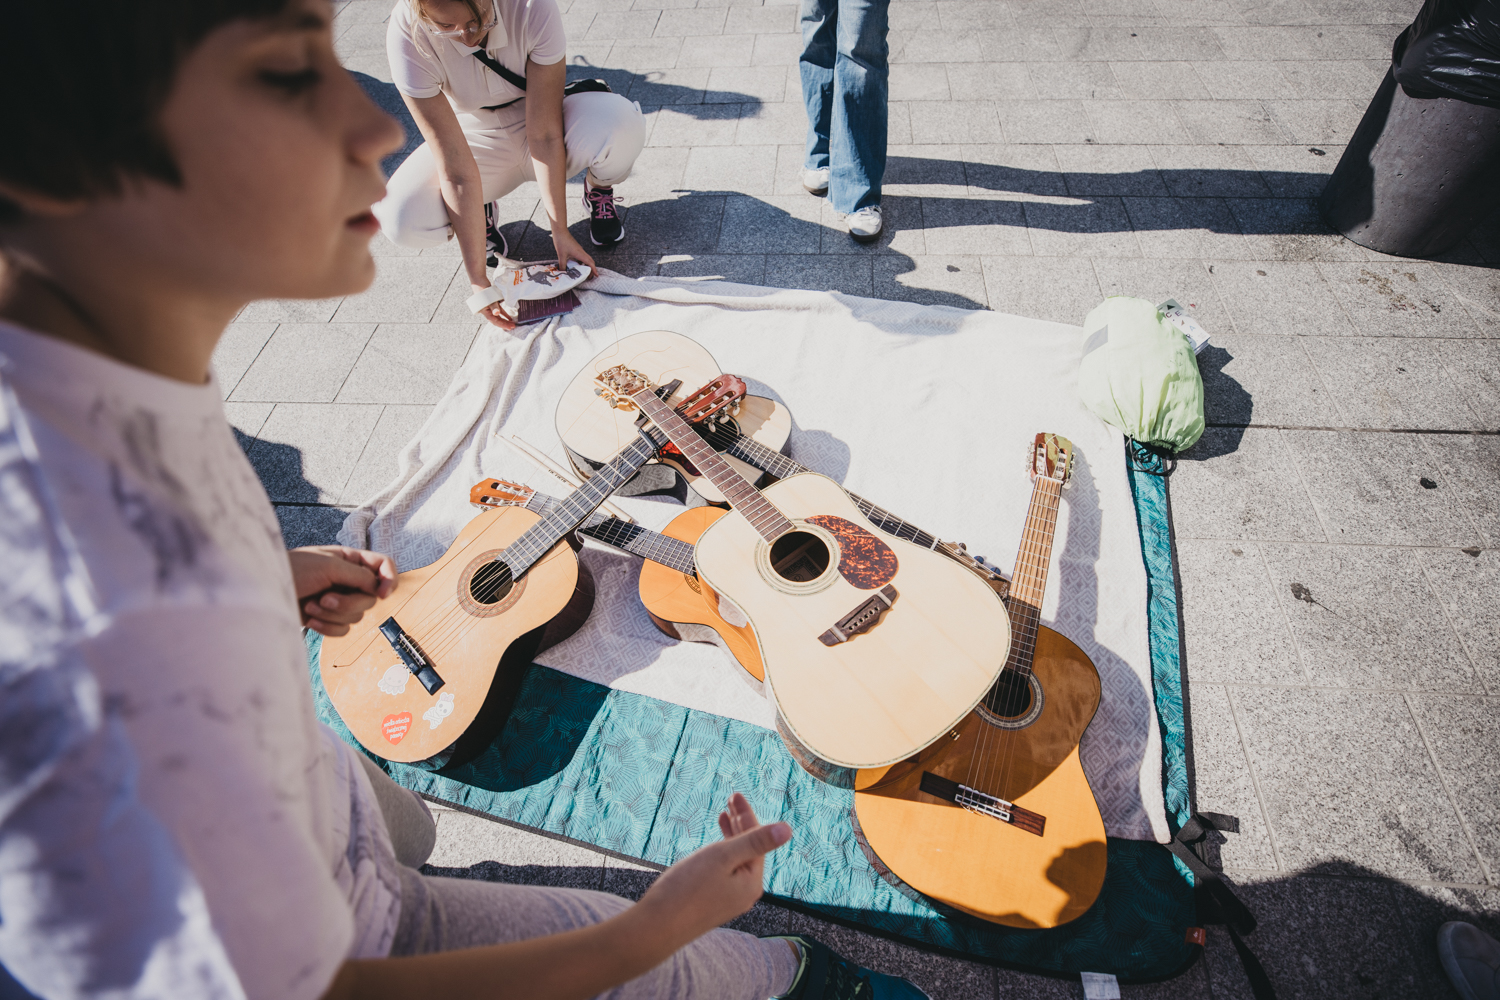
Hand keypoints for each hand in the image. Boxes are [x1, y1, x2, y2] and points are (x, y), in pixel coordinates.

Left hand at [287, 545, 396, 636]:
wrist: (262, 592)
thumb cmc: (291, 570)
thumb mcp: (328, 566)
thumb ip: (359, 575)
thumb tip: (378, 588)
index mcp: (349, 560)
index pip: (383, 566)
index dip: (389, 579)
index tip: (382, 594)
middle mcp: (347, 579)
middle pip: (370, 597)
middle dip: (348, 602)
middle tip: (325, 598)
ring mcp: (337, 600)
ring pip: (357, 616)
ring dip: (333, 614)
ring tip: (311, 605)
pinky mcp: (327, 618)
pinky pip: (343, 630)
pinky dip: (327, 627)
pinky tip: (310, 619)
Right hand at [470, 282, 518, 331]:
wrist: (479, 280)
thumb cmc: (482, 289)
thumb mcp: (489, 298)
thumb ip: (493, 306)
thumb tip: (496, 313)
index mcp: (484, 311)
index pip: (494, 321)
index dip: (502, 325)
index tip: (510, 327)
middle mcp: (487, 311)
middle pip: (496, 320)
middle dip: (504, 324)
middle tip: (513, 326)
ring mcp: (490, 308)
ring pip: (498, 316)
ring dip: (505, 320)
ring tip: (512, 324)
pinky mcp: (493, 304)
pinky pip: (499, 311)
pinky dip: (504, 314)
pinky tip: (509, 317)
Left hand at [551, 229, 595, 274]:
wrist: (560, 231)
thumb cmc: (561, 241)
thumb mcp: (561, 255)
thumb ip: (562, 265)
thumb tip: (563, 273)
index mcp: (580, 254)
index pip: (590, 263)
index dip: (594, 269)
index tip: (596, 275)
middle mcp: (581, 252)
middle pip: (590, 261)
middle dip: (592, 269)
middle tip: (590, 276)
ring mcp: (579, 250)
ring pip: (587, 259)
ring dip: (587, 265)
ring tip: (584, 272)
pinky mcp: (576, 249)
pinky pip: (582, 257)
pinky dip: (582, 262)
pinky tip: (577, 265)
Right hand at [634, 794, 790, 937]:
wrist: (656, 927)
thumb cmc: (687, 888)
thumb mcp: (723, 857)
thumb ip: (754, 841)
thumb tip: (788, 829)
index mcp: (752, 882)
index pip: (757, 841)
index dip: (747, 816)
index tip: (734, 794)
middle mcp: (745, 894)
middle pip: (749, 851)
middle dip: (741, 823)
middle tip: (730, 798)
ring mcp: (729, 901)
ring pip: (736, 861)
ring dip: (731, 836)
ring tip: (723, 815)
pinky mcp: (713, 904)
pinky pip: (725, 872)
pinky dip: (722, 854)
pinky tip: (713, 848)